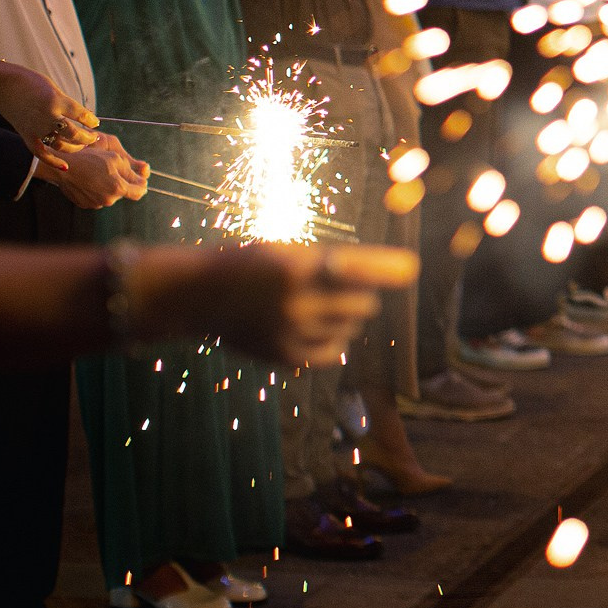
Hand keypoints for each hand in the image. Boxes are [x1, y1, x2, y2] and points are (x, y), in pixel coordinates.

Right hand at [0, 63, 97, 165]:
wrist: (3, 86)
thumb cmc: (30, 83)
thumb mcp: (54, 89)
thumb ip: (66, 104)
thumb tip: (84, 116)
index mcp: (57, 101)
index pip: (81, 115)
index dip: (91, 121)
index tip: (95, 123)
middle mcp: (48, 117)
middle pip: (74, 134)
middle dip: (87, 137)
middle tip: (93, 136)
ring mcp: (36, 128)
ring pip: (61, 145)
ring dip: (75, 147)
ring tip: (82, 145)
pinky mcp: (26, 135)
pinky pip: (41, 153)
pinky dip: (53, 161)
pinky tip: (65, 166)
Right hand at [38, 132, 148, 208]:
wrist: (63, 167)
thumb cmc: (90, 159)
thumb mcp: (115, 159)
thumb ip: (132, 172)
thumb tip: (142, 181)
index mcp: (118, 188)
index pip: (139, 192)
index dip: (141, 185)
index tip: (140, 179)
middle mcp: (108, 200)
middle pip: (123, 193)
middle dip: (122, 183)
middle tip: (112, 169)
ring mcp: (95, 204)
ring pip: (110, 196)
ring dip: (109, 186)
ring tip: (98, 173)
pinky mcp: (85, 204)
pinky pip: (97, 198)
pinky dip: (97, 190)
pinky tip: (90, 180)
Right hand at [123, 242, 417, 366]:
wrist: (197, 296)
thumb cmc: (251, 264)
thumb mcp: (287, 251)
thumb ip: (332, 262)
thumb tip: (395, 272)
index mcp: (297, 268)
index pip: (357, 269)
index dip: (388, 269)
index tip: (410, 268)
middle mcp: (296, 302)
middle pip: (363, 304)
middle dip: (361, 294)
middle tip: (341, 286)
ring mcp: (290, 333)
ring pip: (350, 329)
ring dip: (346, 317)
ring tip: (318, 304)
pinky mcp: (283, 356)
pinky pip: (331, 352)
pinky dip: (334, 340)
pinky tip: (319, 327)